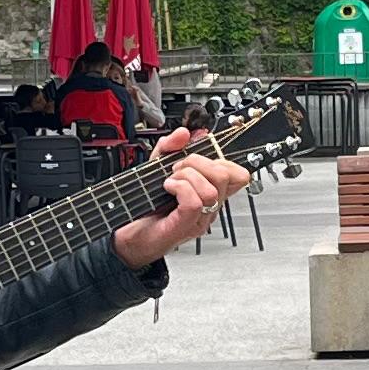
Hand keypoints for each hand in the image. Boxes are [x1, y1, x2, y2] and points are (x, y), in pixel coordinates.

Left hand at [110, 132, 249, 271]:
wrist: (129, 235)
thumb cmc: (146, 206)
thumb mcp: (156, 166)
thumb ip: (169, 147)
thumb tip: (183, 134)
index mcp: (210, 192)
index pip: (238, 174)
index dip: (222, 158)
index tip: (199, 156)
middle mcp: (210, 207)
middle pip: (227, 176)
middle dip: (198, 162)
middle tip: (178, 168)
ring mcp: (200, 219)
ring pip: (212, 189)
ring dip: (187, 176)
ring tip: (171, 180)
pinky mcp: (185, 226)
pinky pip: (195, 202)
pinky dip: (179, 188)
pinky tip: (167, 188)